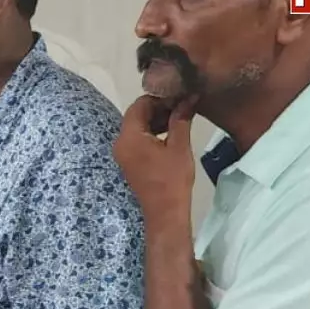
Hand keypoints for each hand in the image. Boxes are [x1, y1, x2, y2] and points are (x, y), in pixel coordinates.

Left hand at [114, 94, 196, 229]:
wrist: (165, 211)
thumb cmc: (172, 178)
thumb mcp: (179, 145)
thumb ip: (180, 118)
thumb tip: (189, 97)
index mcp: (129, 136)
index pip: (139, 105)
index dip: (159, 98)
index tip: (179, 97)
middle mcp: (120, 142)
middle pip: (136, 115)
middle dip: (158, 108)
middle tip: (181, 106)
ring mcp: (122, 153)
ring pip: (136, 127)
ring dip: (155, 120)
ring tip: (179, 118)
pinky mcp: (128, 161)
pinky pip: (137, 139)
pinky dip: (151, 132)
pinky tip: (170, 132)